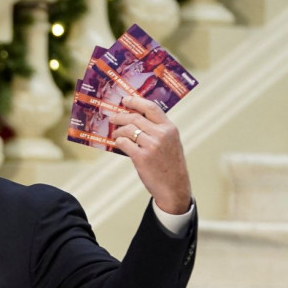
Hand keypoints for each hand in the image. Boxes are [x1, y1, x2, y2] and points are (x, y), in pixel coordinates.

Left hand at [110, 96, 191, 214]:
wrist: (174, 187)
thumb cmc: (171, 166)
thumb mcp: (171, 143)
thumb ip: (159, 131)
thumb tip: (137, 120)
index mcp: (170, 128)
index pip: (151, 108)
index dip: (136, 101)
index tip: (126, 100)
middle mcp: (161, 134)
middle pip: (135, 118)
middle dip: (121, 116)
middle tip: (113, 117)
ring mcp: (151, 145)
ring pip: (128, 130)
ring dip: (118, 130)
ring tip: (115, 134)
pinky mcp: (142, 157)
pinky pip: (124, 143)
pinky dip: (118, 142)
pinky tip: (117, 143)